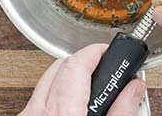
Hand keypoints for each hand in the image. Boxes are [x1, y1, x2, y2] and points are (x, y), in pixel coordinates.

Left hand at [20, 44, 145, 115]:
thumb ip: (123, 112)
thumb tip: (134, 87)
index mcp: (63, 112)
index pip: (78, 62)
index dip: (97, 51)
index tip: (111, 53)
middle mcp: (38, 111)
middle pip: (61, 66)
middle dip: (85, 63)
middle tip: (106, 72)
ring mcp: (28, 115)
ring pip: (47, 81)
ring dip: (69, 80)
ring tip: (91, 93)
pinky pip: (37, 99)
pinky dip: (55, 97)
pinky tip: (71, 109)